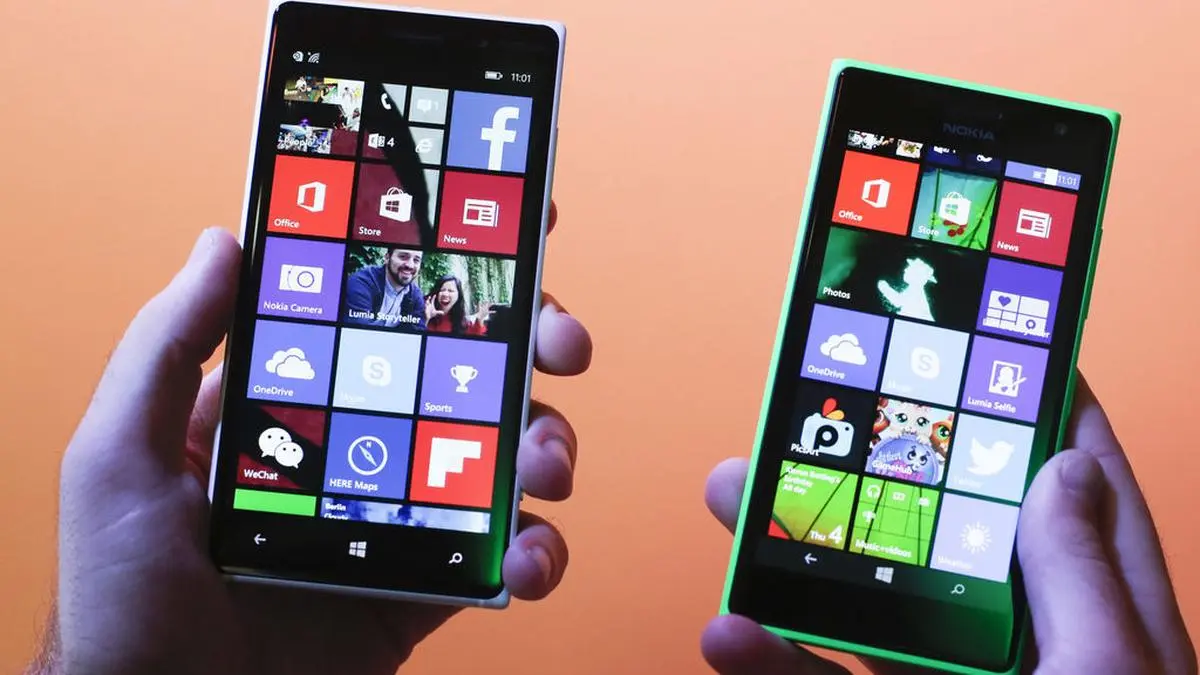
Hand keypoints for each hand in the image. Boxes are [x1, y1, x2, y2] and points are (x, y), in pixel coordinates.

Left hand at [37, 203, 591, 674]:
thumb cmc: (123, 599)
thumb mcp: (122, 457)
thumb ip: (166, 346)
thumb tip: (223, 239)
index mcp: (298, 399)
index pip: (382, 313)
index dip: (448, 269)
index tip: (509, 230)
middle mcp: (363, 444)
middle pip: (468, 373)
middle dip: (533, 345)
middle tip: (563, 345)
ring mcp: (402, 513)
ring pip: (504, 454)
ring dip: (549, 443)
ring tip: (548, 466)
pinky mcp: (429, 583)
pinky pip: (505, 552)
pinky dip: (540, 550)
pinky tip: (530, 559)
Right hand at [700, 376, 1195, 674]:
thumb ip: (1082, 581)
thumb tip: (1056, 467)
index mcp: (1107, 620)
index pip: (1078, 487)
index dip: (1041, 408)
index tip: (991, 340)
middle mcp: (1030, 646)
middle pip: (946, 526)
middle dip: (878, 459)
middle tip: (818, 404)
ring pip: (872, 604)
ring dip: (799, 553)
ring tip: (733, 498)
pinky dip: (776, 662)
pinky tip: (729, 636)